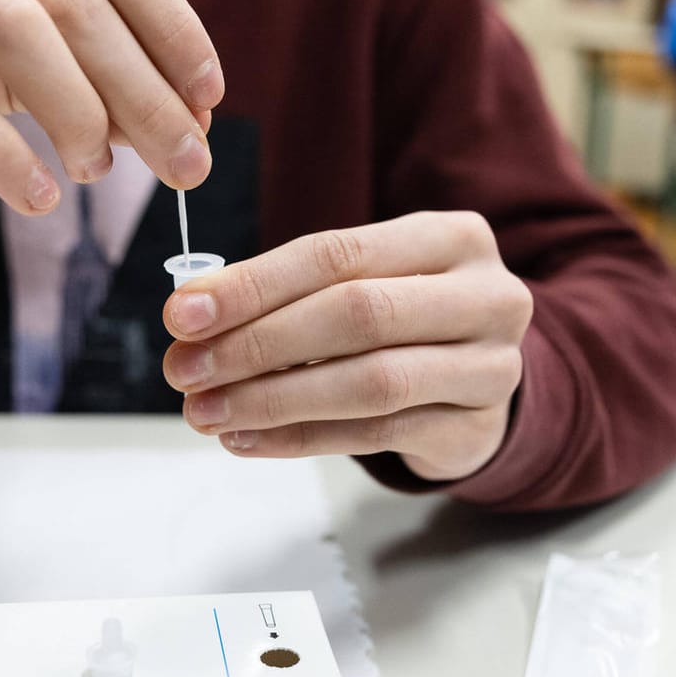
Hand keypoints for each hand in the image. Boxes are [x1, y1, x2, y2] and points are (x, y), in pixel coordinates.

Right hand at [0, 0, 221, 216]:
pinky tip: (36, 195)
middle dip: (138, 87)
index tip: (209, 97)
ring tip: (98, 172)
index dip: (167, 21)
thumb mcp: (15, 46)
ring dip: (74, 114)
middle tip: (185, 162)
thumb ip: (97, 61)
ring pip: (7, 30)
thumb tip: (193, 120)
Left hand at [162, 212, 533, 481]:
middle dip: (258, 343)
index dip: (255, 284)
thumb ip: (291, 291)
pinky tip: (248, 439)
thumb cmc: (408, 320)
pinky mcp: (477, 429)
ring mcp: (491, 367)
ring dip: (274, 399)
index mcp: (453, 238)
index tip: (184, 313)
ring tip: (207, 412)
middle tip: (186, 369)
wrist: (482, 381)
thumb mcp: (366, 282)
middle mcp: (488, 296)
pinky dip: (302, 438)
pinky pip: (376, 435)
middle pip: (358, 314)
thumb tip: (193, 314)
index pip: (339, 254)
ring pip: (371, 382)